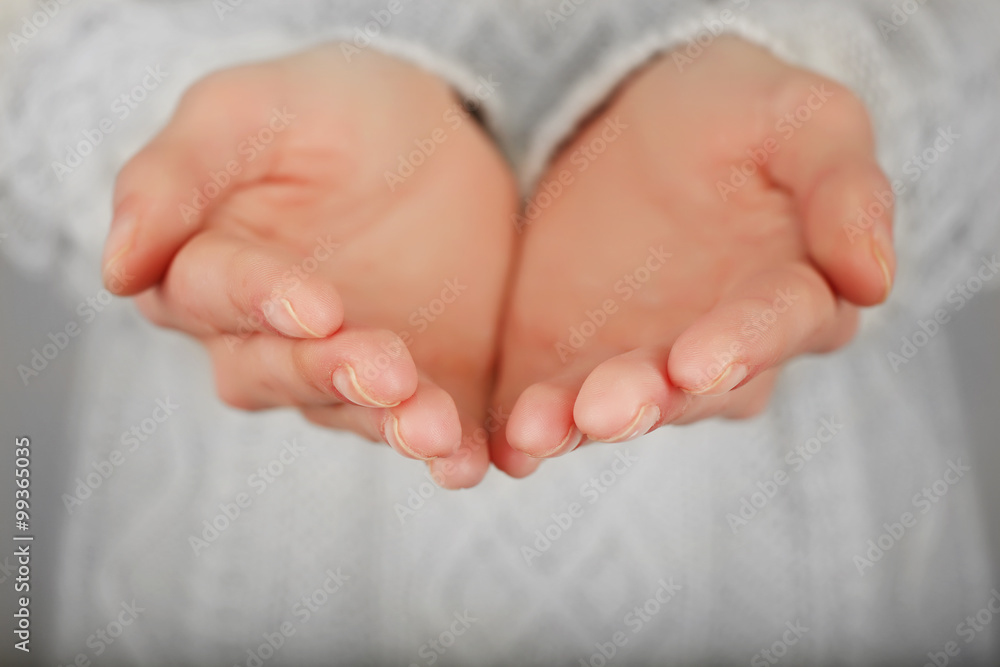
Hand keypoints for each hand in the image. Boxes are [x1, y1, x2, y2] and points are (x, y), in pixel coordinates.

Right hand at [104, 46, 516, 487]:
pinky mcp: (421, 387)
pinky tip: (470, 458)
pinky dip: (451, 450)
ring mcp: (348, 371)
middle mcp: (270, 338)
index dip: (262, 302)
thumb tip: (117, 265)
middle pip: (279, 374)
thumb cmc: (329, 112)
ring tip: (436, 428)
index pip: (217, 296)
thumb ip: (179, 171)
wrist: (438, 134)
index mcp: (214, 269)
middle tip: (387, 369)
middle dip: (331, 374)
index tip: (317, 306)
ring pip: (352, 413)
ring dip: (392, 424)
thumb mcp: (252, 109)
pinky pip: (428, 431)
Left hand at [489, 37, 894, 475]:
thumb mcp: (800, 118)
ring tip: (537, 429)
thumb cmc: (731, 115)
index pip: (773, 330)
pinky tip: (503, 441)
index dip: (739, 347)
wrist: (627, 114)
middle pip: (689, 391)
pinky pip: (551, 408)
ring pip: (617, 410)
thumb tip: (873, 277)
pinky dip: (526, 431)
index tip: (698, 361)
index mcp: (787, 296)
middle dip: (647, 402)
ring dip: (577, 425)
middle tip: (604, 409)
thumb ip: (843, 187)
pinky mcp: (567, 365)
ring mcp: (638, 365)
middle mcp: (715, 350)